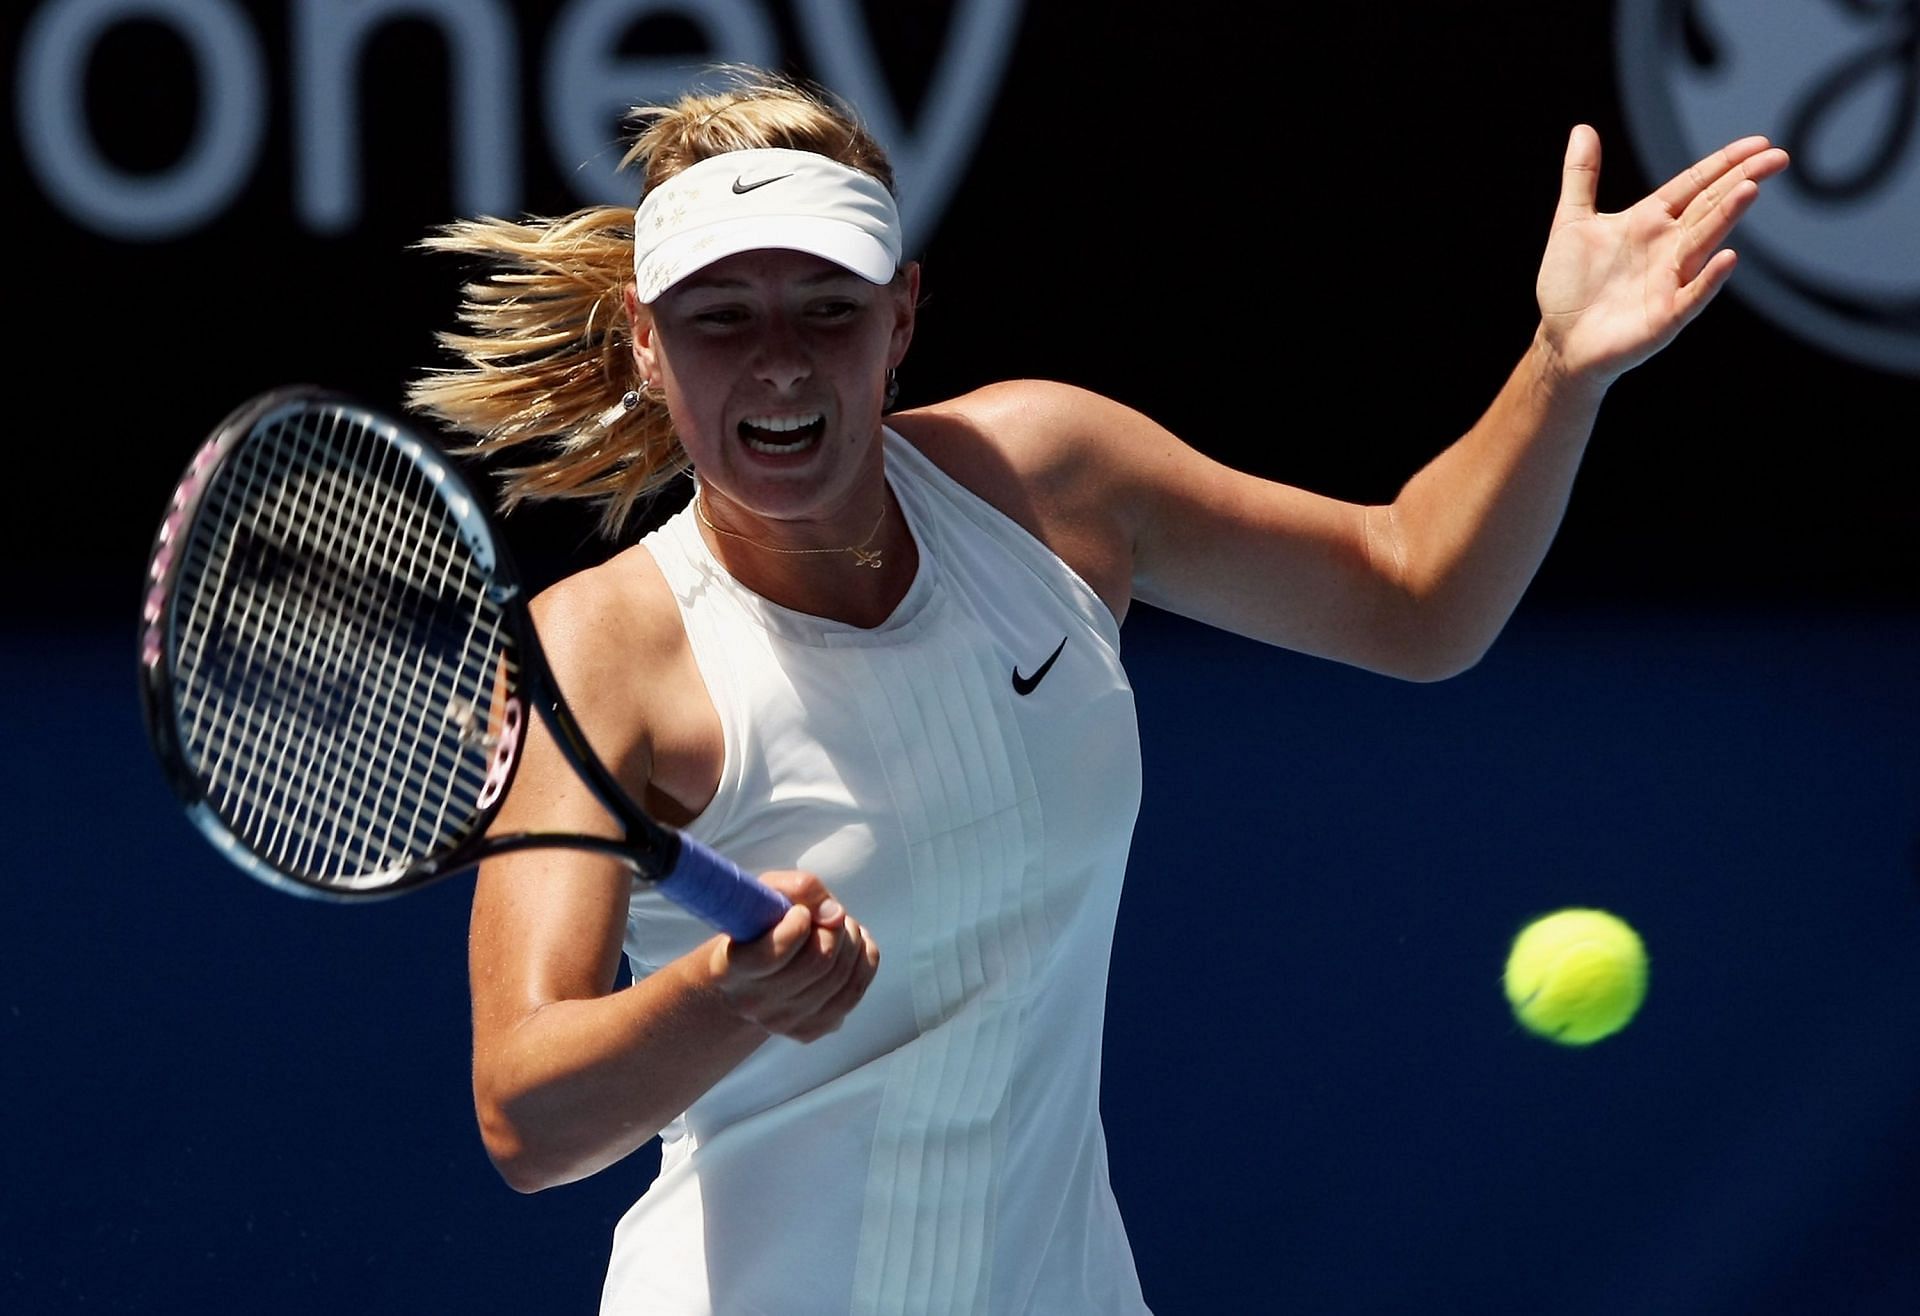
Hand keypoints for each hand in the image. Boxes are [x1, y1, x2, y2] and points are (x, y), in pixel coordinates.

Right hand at [706, 870, 879, 1041]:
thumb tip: (834, 914)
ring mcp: (782, 1022)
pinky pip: (854, 991)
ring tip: (840, 926)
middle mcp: (752, 1003)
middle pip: (818, 961)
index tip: (801, 911)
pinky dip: (864, 961)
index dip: (797, 926)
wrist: (753, 972)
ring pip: (840, 977)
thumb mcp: (767, 893)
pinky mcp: (811, 1030)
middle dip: (834, 928)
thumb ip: (797, 887)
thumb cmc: (759, 925)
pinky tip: (853, 946)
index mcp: (728, 969)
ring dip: (852, 940)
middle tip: (831, 915)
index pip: (770, 956)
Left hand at [1535, 125, 1788, 386]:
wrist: (1560, 341)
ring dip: (1727, 217)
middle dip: (1740, 180)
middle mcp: (1668, 247)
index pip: (1695, 185)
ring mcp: (1670, 281)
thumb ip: (1581, 177)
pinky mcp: (1665, 317)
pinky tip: (1727, 258)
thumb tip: (1581, 129)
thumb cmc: (1569, 285)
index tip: (1759, 142)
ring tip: (1751, 188)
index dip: (1723, 163)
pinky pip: (1691, 295)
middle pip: (1709, 206)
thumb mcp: (1572, 222)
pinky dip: (1708, 278)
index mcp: (1650, 221)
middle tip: (1777, 156)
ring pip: (1704, 242)